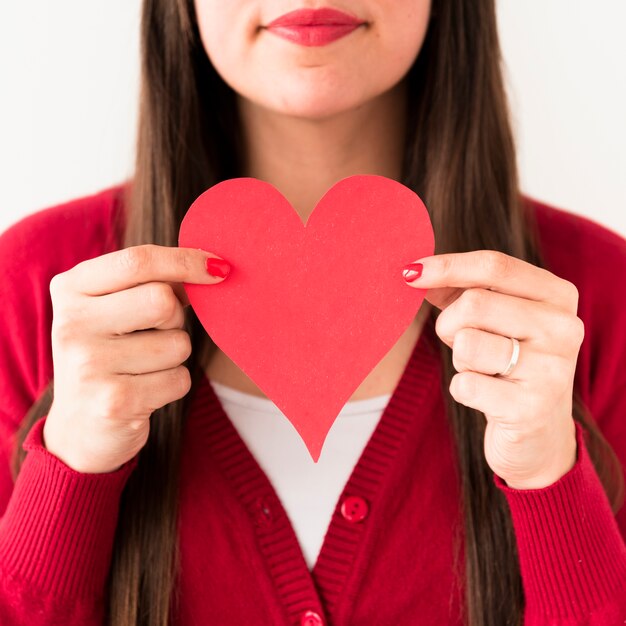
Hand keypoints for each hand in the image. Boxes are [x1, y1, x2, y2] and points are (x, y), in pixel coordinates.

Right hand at [43, 244, 229, 472]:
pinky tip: (145, 392)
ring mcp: (89, 365)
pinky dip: (174, 384)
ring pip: (178, 343)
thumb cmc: (111, 355)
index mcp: (70, 289)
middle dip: (176, 318)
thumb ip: (151, 282)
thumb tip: (214, 269)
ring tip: (143, 368)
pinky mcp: (114, 403)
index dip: (185, 261)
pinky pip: (180, 378)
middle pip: (163, 300)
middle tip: (156, 334)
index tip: (219, 267)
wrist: (81, 428)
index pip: (137, 261)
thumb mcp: (114, 309)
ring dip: (175, 356)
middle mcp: (71, 324)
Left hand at [403, 251, 582, 488]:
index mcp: (557, 296)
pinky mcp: (531, 409)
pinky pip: (465, 384)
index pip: (495, 266)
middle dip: (450, 325)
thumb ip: (460, 289)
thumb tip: (414, 272)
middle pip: (474, 304)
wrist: (538, 434)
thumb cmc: (508, 363)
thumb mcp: (494, 319)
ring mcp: (552, 369)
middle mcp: (564, 328)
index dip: (447, 266)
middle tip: (462, 343)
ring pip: (467, 343)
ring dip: (460, 359)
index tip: (410, 273)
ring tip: (483, 371)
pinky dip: (463, 389)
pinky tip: (486, 396)